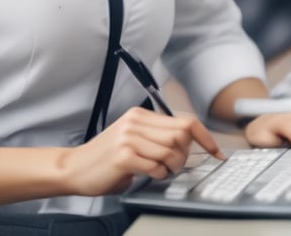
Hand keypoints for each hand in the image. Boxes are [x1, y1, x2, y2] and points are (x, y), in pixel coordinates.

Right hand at [62, 107, 224, 196]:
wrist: (75, 168)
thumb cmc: (106, 158)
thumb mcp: (132, 139)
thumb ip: (156, 137)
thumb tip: (188, 145)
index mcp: (140, 115)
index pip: (184, 121)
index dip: (205, 137)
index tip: (216, 152)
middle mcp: (136, 122)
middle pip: (181, 136)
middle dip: (184, 156)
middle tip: (173, 167)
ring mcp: (129, 137)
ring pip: (171, 152)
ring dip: (170, 168)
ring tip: (157, 171)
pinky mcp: (124, 155)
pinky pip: (156, 167)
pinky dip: (156, 175)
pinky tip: (146, 174)